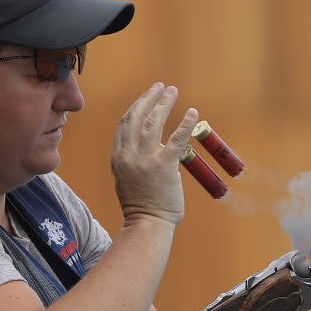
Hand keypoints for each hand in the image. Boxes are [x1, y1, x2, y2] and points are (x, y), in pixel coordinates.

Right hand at [112, 82, 198, 225]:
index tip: (147, 97)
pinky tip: (192, 113)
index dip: (136, 107)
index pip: (125, 124)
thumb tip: (147, 149)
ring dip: (164, 104)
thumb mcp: (126, 179)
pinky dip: (185, 124)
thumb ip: (133, 161)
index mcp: (119, 157)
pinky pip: (176, 139)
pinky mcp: (163, 166)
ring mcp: (145, 160)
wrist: (146, 224)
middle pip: (136, 117)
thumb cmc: (141, 206)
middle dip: (148, 98)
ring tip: (172, 91)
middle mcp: (128, 155)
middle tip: (160, 87)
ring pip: (153, 123)